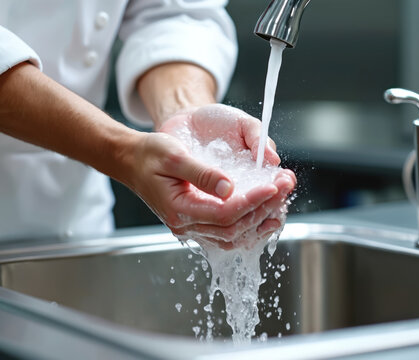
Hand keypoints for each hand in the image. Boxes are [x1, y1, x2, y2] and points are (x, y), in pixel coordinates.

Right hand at [126, 104, 295, 248]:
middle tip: (285, 186)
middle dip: (264, 209)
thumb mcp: (174, 155)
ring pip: (233, 237)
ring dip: (260, 222)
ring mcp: (192, 228)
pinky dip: (250, 227)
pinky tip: (267, 216)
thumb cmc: (150, 154)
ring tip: (282, 203)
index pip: (225, 214)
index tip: (273, 185)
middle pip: (233, 229)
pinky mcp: (198, 224)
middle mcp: (186, 226)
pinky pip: (228, 234)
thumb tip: (229, 187)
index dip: (252, 202)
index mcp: (179, 210)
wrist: (133, 161)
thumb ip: (201, 173)